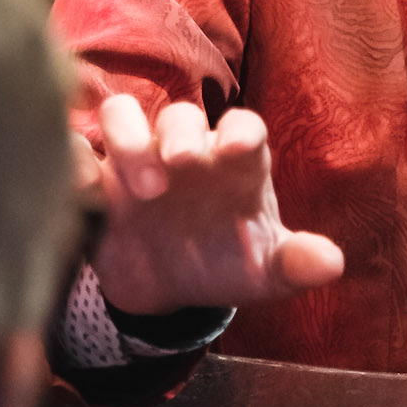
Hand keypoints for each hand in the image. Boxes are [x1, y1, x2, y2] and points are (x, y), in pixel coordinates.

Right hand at [75, 94, 343, 315]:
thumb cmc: (225, 265)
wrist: (167, 291)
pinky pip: (75, 148)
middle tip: (181, 166)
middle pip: (180, 116)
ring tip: (145, 189)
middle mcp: (184, 150)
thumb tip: (332, 264)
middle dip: (181, 133)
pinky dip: (73, 160)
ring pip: (122, 115)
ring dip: (129, 139)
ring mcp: (135, 158)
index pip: (243, 127)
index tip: (240, 148)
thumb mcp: (265, 273)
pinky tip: (83, 190)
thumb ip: (295, 264)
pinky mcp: (95, 178)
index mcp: (234, 162)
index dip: (242, 131)